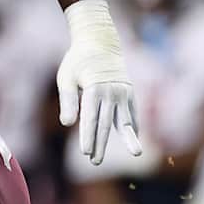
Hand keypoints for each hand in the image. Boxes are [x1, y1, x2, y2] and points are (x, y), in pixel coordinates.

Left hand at [58, 0, 141, 162]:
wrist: (100, 41)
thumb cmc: (78, 61)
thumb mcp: (67, 77)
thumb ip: (68, 101)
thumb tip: (67, 124)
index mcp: (94, 89)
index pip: (90, 118)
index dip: (88, 135)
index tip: (86, 152)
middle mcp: (111, 92)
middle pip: (106, 123)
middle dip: (101, 143)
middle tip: (95, 161)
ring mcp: (123, 92)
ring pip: (125, 119)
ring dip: (128, 138)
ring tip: (137, 152)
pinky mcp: (129, 92)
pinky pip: (132, 112)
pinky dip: (134, 125)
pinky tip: (135, 138)